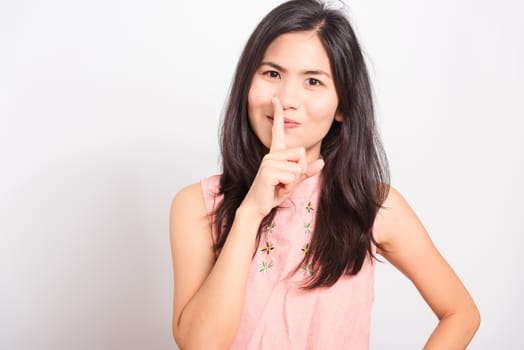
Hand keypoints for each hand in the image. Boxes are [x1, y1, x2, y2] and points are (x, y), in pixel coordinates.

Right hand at [240, 97, 324, 218]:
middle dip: (299, 172)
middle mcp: (271, 154)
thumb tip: (322, 162)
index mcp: (275, 154)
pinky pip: (292, 175)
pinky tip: (276, 189)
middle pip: (301, 153)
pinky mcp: (269, 170)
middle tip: (284, 182)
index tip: (276, 100)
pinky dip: (288, 186)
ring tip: (279, 186)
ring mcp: (269, 161)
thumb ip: (306, 171)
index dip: (279, 115)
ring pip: (298, 167)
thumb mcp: (293, 181)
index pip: (278, 131)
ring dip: (293, 181)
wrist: (257, 207)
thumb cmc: (272, 193)